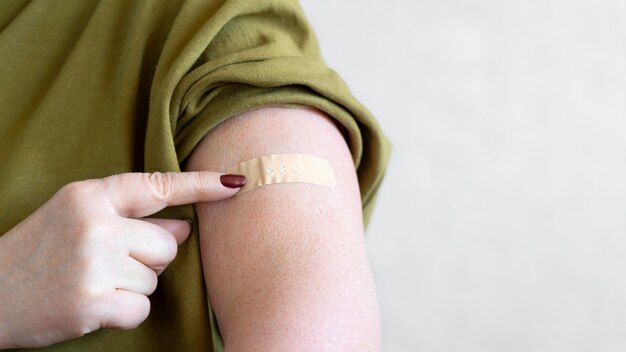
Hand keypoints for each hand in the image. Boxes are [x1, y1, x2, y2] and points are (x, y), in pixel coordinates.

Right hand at [0, 172, 242, 348]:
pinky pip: (142, 308)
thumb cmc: (40, 252)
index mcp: (90, 196)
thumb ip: (130, 216)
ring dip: (133, 286)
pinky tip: (94, 305)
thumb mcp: (77, 216)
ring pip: (156, 278)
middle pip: (168, 243)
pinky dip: (124, 313)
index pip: (158, 186)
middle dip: (149, 258)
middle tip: (107, 263)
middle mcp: (95, 224)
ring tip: (94, 282)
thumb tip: (184, 227)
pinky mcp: (93, 302)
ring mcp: (94, 263)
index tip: (237, 182)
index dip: (201, 185)